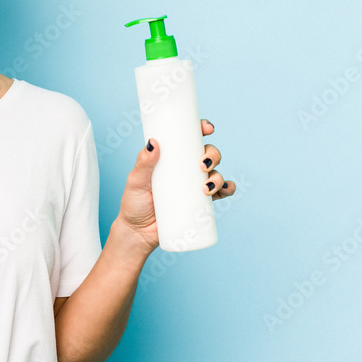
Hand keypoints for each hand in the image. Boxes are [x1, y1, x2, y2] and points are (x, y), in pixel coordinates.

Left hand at [117, 119, 235, 251]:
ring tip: (206, 186)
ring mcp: (194, 185)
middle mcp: (185, 168)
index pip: (189, 138)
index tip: (207, 128)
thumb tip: (153, 143)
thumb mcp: (135, 181)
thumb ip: (143, 163)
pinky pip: (221, 193)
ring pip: (216, 172)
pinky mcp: (200, 203)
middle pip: (208, 154)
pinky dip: (228, 189)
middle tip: (202, 164)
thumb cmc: (134, 202)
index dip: (202, 128)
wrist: (138, 232)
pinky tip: (225, 190)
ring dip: (219, 175)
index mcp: (171, 157)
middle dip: (213, 154)